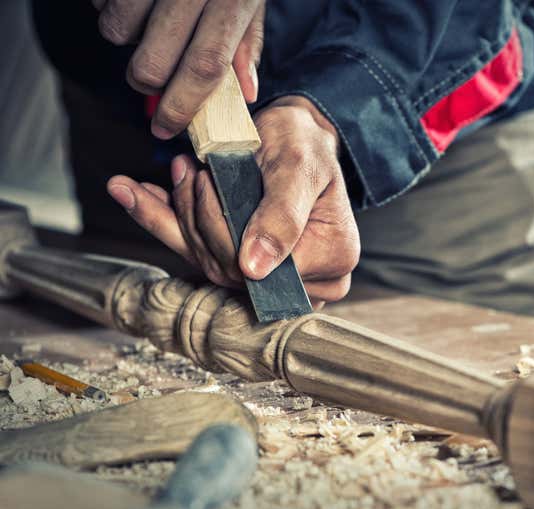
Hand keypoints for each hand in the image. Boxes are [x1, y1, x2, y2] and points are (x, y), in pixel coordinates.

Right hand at [93, 0, 264, 138]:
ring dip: (127, 38)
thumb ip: (246, 40)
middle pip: (151, 63)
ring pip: (116, 33)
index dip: (182, 107)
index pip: (204, 67)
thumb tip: (245, 91)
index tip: (166, 128)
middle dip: (148, 82)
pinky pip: (99, 1)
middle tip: (154, 76)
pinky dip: (109, 5)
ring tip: (147, 17)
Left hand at [106, 96, 360, 307]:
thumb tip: (254, 270)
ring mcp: (270, 277)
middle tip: (188, 169)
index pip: (263, 272)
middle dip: (198, 218)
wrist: (296, 134)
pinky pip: (197, 253)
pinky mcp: (241, 264)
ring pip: (208, 263)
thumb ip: (282, 217)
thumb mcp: (299, 170)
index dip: (223, 230)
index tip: (206, 182)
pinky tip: (133, 194)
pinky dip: (161, 221)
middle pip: (230, 270)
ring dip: (180, 215)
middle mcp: (305, 281)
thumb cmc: (306, 145)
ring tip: (178, 172)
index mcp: (331, 265)